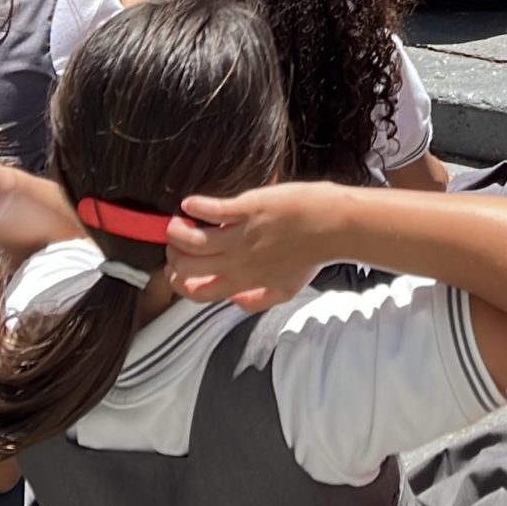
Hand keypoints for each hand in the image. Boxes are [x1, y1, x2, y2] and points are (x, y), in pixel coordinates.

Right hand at [166, 182, 340, 309]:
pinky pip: (211, 211)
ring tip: (178, 221)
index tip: (176, 270)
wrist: (333, 226)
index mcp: (243, 282)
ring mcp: (241, 236)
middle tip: (175, 242)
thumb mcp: (286, 290)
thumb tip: (234, 302)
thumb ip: (257, 300)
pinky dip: (195, 207)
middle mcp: (237, 263)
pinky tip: (190, 203)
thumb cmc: (311, 255)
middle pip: (187, 267)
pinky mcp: (247, 209)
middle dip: (173, 256)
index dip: (179, 283)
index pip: (197, 292)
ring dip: (177, 231)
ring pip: (192, 241)